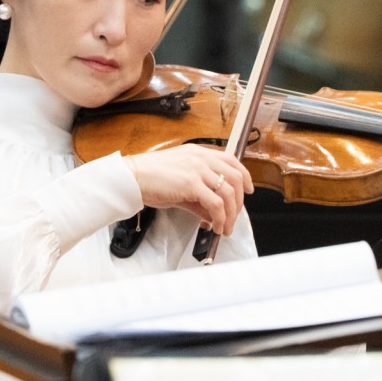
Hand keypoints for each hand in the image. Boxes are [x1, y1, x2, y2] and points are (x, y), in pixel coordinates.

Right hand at [124, 145, 253, 236]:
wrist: (132, 177)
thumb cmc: (150, 178)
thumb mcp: (180, 184)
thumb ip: (199, 197)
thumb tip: (213, 214)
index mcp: (198, 153)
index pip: (231, 160)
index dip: (245, 176)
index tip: (248, 189)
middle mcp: (201, 158)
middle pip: (235, 178)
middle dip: (239, 201)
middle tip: (234, 217)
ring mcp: (197, 169)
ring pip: (229, 192)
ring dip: (231, 214)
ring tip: (225, 227)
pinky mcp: (191, 183)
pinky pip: (216, 204)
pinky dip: (220, 218)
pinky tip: (216, 226)